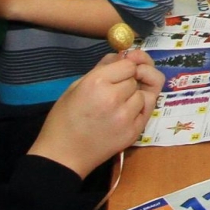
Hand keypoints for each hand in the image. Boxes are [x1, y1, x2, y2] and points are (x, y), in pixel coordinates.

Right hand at [28, 51, 162, 178]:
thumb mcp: (76, 86)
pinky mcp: (135, 131)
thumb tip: (124, 54)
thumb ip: (103, 68)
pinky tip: (124, 114)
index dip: (124, 67)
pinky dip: (139, 109)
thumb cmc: (63, 119)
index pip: (129, 64)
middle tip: (114, 90)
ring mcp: (127, 116)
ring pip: (145, 94)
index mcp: (97, 83)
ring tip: (117, 104)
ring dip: (135, 96)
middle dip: (128, 81)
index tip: (117, 73)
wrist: (63, 155)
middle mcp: (115, 97)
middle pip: (137, 78)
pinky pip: (147, 110)